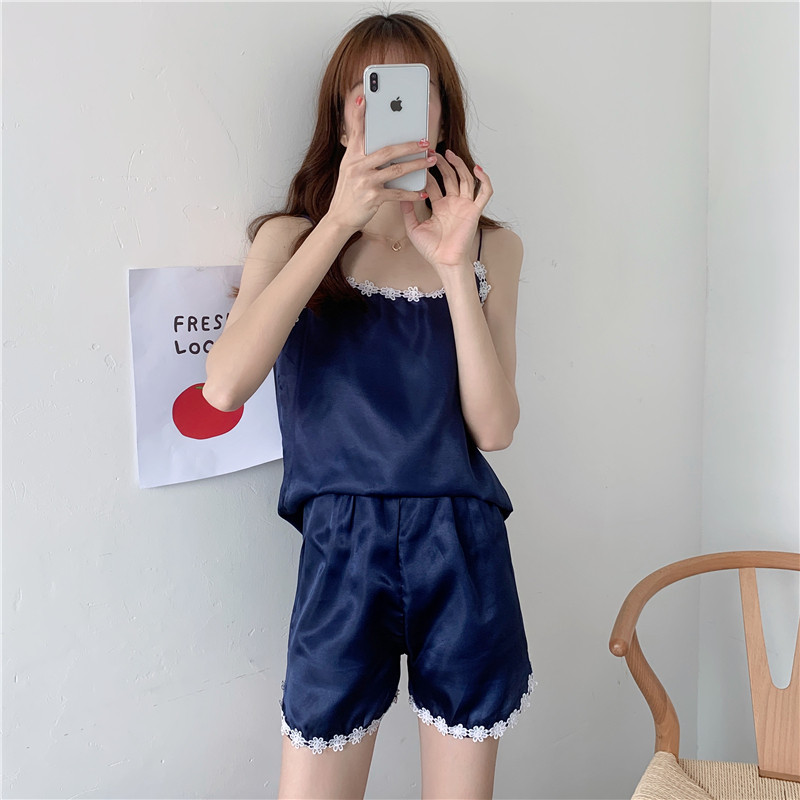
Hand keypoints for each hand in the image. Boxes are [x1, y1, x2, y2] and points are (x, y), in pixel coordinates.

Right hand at [326, 95, 433, 234]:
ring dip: (417, 165)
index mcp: (351, 156)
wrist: (340, 217)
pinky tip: (423, 191)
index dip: (359, 113)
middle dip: (410, 145)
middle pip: (388, 150)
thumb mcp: (349, 168)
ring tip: (431, 161)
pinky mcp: (372, 197)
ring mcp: (364, 181)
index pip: (356, 130)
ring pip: (397, 170)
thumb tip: (382, 141)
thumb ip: (362, 153)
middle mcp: (357, 166)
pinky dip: (412, 193)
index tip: (364, 95)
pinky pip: (397, 193)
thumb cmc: (349, 191)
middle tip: (426, 141)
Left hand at [399, 149, 492, 269]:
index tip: (419, 159)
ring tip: (449, 153)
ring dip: (459, 165)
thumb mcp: (413, 227)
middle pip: (449, 176)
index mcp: (440, 206)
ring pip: (465, 179)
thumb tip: (400, 192)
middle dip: (442, 163)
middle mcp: (453, 203)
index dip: (428, 171)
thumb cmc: (431, 249)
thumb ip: (407, 210)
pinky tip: (477, 169)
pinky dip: (484, 180)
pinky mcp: (475, 210)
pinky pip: (484, 192)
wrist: (444, 262)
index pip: (434, 183)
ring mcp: (465, 205)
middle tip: (432, 151)